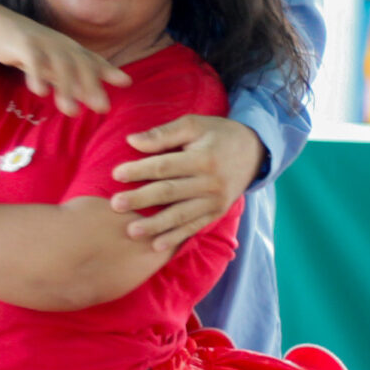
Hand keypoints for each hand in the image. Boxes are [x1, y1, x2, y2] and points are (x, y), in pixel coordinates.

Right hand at [0, 15, 134, 116]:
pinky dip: (38, 74)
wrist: (3, 30)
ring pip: (60, 65)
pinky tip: (40, 92)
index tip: (126, 82)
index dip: (109, 70)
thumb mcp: (59, 70)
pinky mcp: (24, 45)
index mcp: (72, 51)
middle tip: (101, 107)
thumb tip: (103, 105)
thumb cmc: (37, 54)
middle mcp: (62, 46)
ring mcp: (44, 43)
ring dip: (67, 87)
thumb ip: (80, 86)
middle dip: (93, 85)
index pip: (94, 61)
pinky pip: (33, 60)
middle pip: (82, 64)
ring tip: (71, 111)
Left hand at [109, 114, 263, 250]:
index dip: (139, 170)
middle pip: (169, 192)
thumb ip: (163, 133)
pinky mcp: (217, 213)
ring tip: (131, 231)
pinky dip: (175, 237)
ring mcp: (215, 202)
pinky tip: (156, 245)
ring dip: (154, 225)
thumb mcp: (194, 125)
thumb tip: (131, 141)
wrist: (255, 152)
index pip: (165, 167)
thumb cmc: (218, 134)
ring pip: (180, 215)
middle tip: (114, 204)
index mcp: (203, 158)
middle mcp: (210, 183)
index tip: (116, 174)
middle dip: (140, 199)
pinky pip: (193, 227)